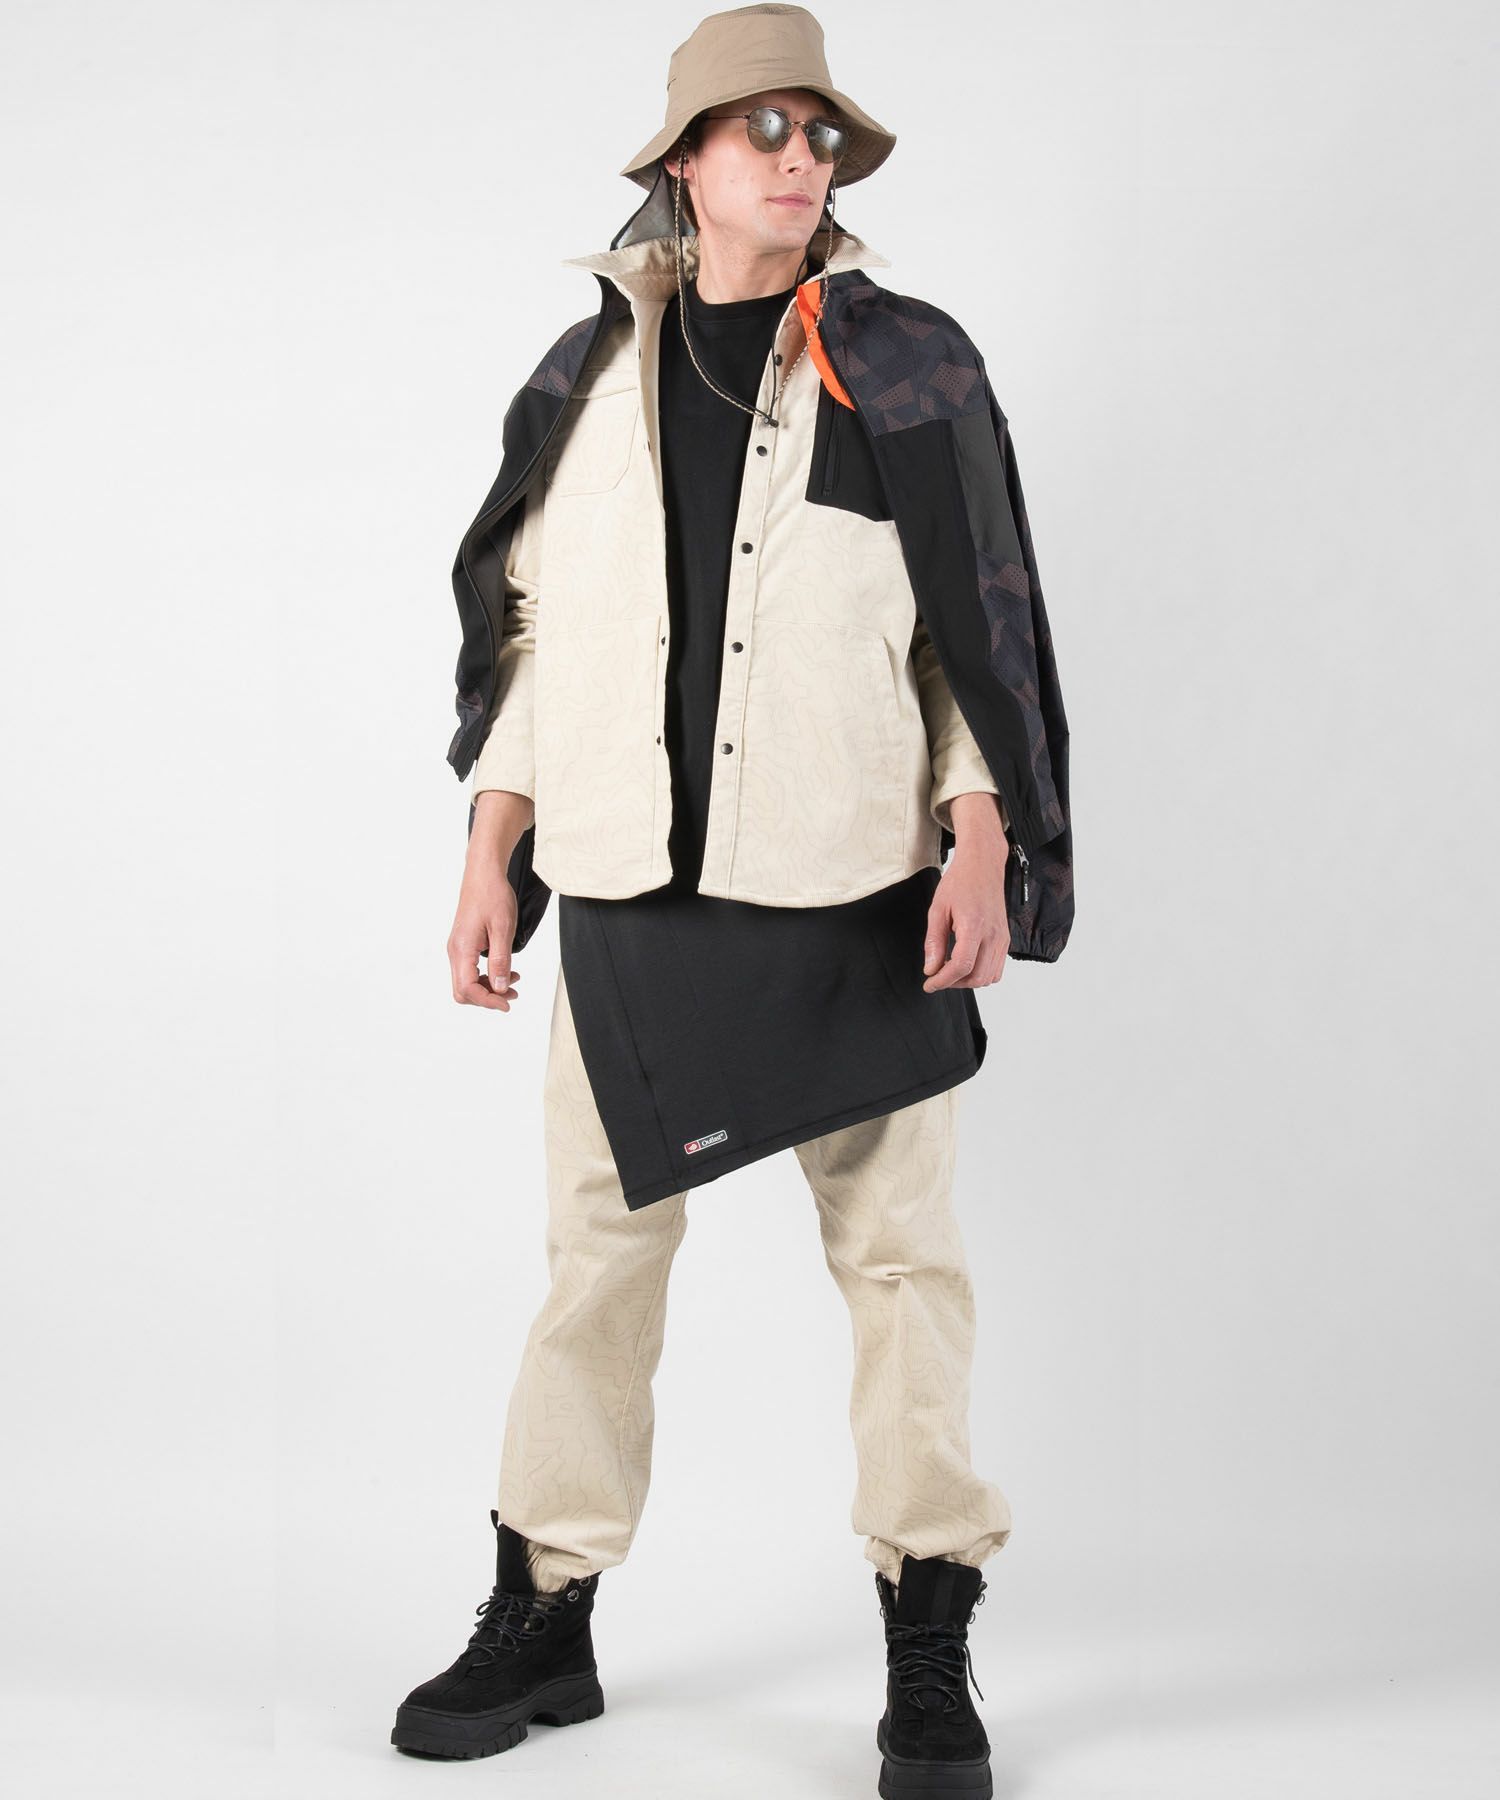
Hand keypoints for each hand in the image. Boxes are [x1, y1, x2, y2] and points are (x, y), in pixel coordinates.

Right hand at [449, 847, 523, 1011]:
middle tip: (512, 995)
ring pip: (466, 982)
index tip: (508, 1003)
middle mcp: (455, 951)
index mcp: (462, 948)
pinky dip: (487, 976)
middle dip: (487, 998)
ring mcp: (458, 948)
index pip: (467, 989)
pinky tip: (506, 971)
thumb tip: (500, 988)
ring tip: (514, 984)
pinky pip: (470, 970)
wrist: (484, 873)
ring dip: (489, 988)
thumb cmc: (493, 896)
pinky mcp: (463, 944)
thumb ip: (501, 961)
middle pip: (463, 991)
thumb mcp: (503, 929)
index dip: (487, 1001)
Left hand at [922, 803, 1009, 991]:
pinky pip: (997, 968)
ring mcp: (1002, 938)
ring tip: (950, 970)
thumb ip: (934, 941)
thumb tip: (931, 968)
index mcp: (975, 925)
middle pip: (977, 977)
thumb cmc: (960, 882)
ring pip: (989, 976)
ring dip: (968, 981)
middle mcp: (993, 935)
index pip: (962, 966)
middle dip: (954, 983)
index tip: (930, 983)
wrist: (983, 866)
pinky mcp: (1005, 939)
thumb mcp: (938, 909)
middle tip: (937, 976)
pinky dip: (981, 974)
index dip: (943, 980)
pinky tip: (966, 964)